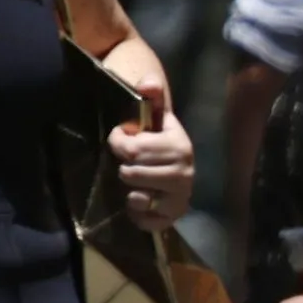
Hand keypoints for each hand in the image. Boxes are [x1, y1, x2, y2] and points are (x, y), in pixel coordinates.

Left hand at [112, 78, 194, 231]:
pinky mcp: (174, 216)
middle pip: (131, 174)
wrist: (175, 166)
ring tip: (135, 184)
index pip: (133, 148)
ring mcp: (180, 196)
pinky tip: (139, 203)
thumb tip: (148, 82)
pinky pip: (148, 220)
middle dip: (124, 168)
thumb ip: (151, 95)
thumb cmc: (158, 140)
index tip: (121, 139)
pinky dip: (138, 214)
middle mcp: (184, 172)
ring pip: (138, 197)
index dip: (118, 143)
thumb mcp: (156, 116)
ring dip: (130, 191)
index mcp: (179, 145)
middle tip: (129, 165)